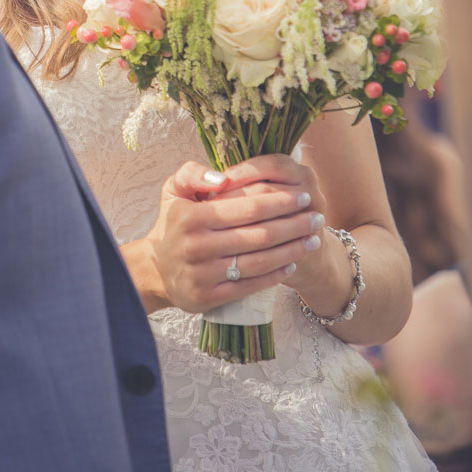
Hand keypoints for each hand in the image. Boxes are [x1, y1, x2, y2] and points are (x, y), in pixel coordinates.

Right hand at [140, 154, 328, 314]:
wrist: (155, 269)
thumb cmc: (173, 223)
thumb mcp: (173, 190)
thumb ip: (193, 173)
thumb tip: (223, 177)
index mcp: (191, 216)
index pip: (247, 207)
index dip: (280, 201)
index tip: (302, 194)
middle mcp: (197, 246)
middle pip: (258, 234)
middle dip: (294, 224)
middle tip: (317, 216)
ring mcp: (203, 274)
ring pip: (258, 261)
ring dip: (292, 250)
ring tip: (313, 239)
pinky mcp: (208, 298)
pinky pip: (250, 285)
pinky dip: (275, 274)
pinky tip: (293, 262)